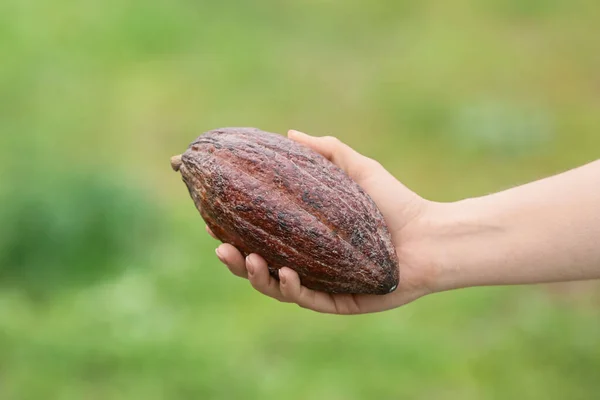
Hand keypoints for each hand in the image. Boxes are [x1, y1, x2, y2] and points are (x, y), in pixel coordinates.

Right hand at [210, 130, 437, 313]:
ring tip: (250, 259)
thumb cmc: (397, 203)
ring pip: (279, 288)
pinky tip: (286, 275)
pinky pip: (310, 301)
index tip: (214, 221)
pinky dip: (293, 290)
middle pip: (263, 267)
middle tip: (222, 248)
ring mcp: (324, 285)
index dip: (236, 232)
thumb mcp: (358, 170)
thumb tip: (289, 133)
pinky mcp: (341, 302)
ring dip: (259, 277)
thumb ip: (327, 152)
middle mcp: (311, 263)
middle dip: (237, 262)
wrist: (431, 236)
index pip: (264, 237)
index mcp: (308, 239)